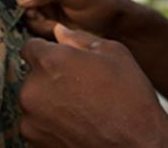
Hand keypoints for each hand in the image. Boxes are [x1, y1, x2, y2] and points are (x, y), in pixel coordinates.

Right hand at [13, 0, 134, 38]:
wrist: (116, 27)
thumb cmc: (100, 3)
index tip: (17, 6)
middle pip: (15, 0)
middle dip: (27, 12)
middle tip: (43, 18)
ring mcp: (43, 5)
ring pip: (22, 17)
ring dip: (37, 24)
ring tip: (56, 25)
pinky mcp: (46, 21)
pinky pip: (32, 28)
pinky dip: (42, 31)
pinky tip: (57, 30)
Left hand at [19, 24, 167, 147]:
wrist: (137, 144)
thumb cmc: (130, 97)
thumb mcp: (114, 53)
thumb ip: (80, 39)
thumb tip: (59, 31)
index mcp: (50, 61)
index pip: (30, 47)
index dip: (47, 52)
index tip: (63, 62)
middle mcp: (32, 89)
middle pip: (32, 76)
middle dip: (50, 78)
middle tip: (80, 87)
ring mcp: (31, 119)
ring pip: (34, 102)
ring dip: (49, 102)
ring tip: (81, 109)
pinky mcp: (33, 142)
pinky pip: (37, 125)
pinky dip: (50, 124)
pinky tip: (77, 126)